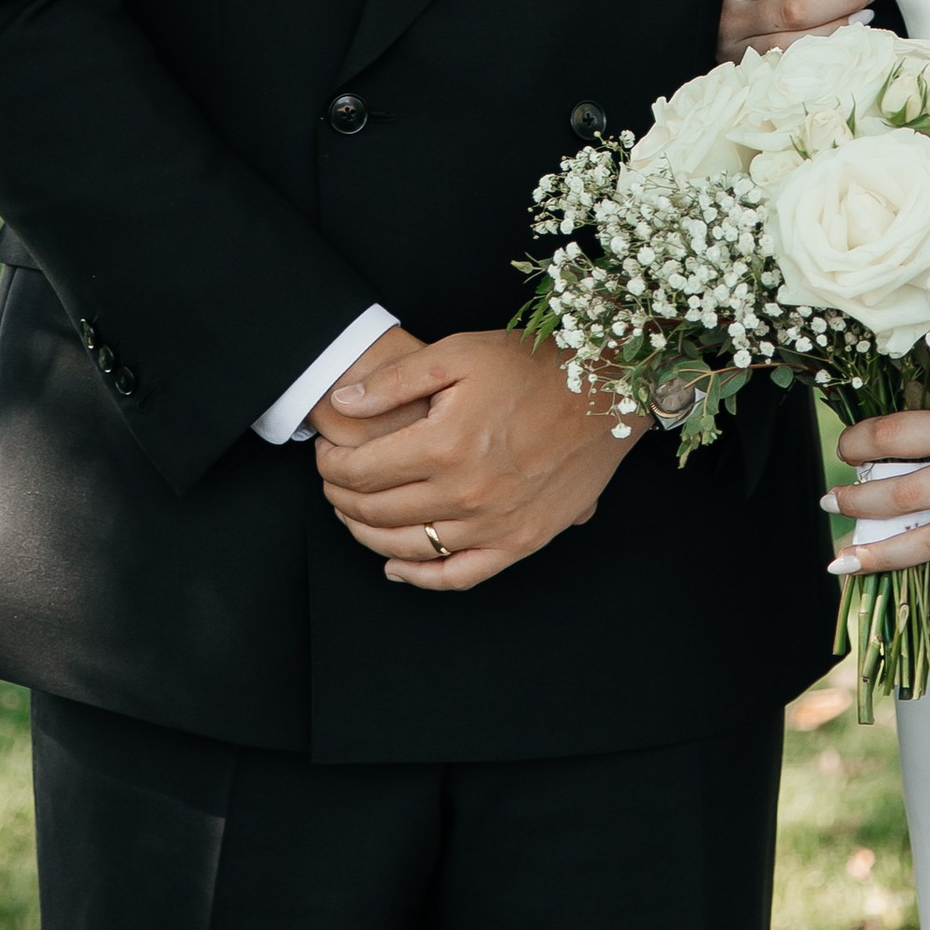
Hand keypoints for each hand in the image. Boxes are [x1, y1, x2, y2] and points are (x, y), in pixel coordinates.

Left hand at [313, 329, 637, 591]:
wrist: (606, 391)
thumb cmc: (532, 365)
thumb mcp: (459, 352)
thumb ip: (396, 379)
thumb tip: (343, 405)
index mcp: (445, 444)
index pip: (362, 471)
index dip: (331, 464)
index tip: (324, 452)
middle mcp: (465, 494)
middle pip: (377, 511)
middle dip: (341, 497)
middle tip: (332, 479)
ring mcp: (493, 525)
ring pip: (408, 547)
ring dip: (367, 535)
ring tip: (353, 514)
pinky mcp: (519, 542)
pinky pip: (457, 575)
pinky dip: (420, 577)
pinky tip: (397, 567)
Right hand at [717, 0, 885, 62]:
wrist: (694, 3)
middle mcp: (730, 15)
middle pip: (798, 10)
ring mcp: (735, 48)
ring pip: (797, 42)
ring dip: (840, 26)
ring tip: (866, 8)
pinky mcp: (744, 70)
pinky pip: (792, 65)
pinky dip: (825, 50)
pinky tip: (849, 35)